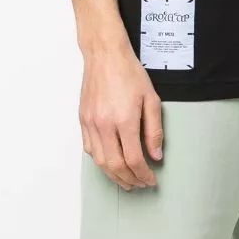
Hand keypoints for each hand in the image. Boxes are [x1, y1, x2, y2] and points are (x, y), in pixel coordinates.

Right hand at [79, 40, 162, 189]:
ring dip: (113, 175)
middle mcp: (104, 125)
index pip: (134, 159)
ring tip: (125, 180)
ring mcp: (91, 123)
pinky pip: (89, 148)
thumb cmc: (129, 72)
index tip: (151, 179)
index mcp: (124, 120)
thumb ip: (154, 130)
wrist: (105, 54)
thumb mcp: (151, 98)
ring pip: (99, 161)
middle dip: (129, 179)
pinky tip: (109, 162)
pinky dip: (100, 160)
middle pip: (115, 165)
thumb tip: (156, 155)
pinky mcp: (83, 119)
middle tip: (140, 184)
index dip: (144, 174)